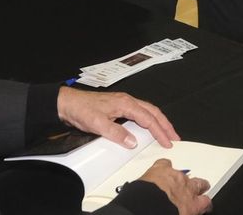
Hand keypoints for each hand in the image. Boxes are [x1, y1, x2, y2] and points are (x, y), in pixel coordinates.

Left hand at [56, 88, 178, 148]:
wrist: (67, 103)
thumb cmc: (81, 110)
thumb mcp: (97, 124)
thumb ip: (116, 133)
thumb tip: (133, 142)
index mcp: (126, 103)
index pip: (148, 118)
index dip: (160, 131)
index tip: (168, 142)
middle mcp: (127, 101)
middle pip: (153, 112)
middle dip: (166, 125)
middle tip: (175, 137)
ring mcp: (123, 103)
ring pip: (148, 111)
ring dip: (159, 122)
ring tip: (167, 133)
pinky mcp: (118, 107)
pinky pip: (140, 113)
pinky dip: (149, 120)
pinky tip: (149, 127)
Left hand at [138, 159, 211, 213]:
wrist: (147, 208)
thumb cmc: (163, 214)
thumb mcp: (181, 214)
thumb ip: (184, 211)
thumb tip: (181, 211)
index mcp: (192, 205)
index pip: (205, 202)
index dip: (204, 202)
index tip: (203, 203)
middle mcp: (187, 189)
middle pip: (199, 184)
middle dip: (199, 185)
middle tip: (198, 187)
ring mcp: (175, 177)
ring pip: (183, 173)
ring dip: (179, 178)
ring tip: (174, 181)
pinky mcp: (162, 169)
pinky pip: (165, 164)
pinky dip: (164, 166)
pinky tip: (161, 170)